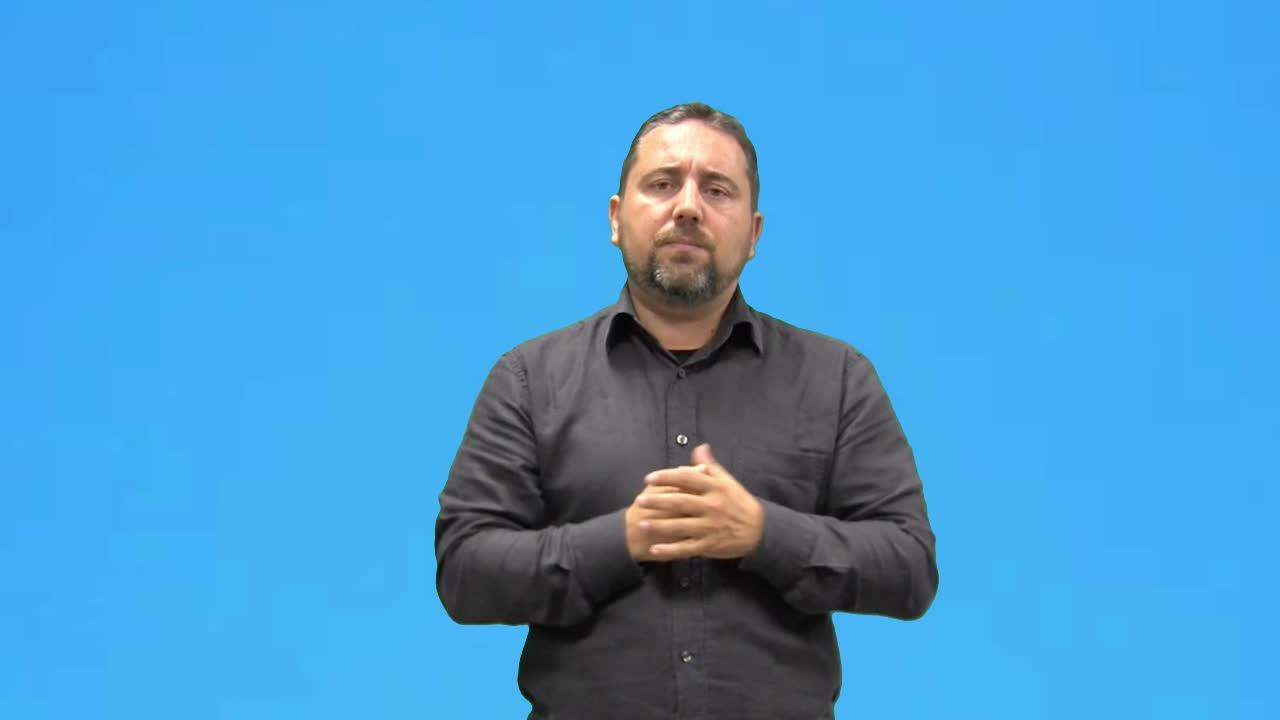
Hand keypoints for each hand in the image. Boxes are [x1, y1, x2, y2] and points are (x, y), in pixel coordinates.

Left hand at [634, 444, 763, 560]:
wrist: (759, 529)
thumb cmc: (739, 502)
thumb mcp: (727, 481)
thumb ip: (710, 466)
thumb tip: (699, 447)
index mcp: (715, 488)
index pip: (687, 479)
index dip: (667, 477)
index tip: (649, 478)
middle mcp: (712, 506)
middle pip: (681, 502)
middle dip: (659, 501)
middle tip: (639, 500)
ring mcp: (710, 527)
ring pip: (681, 526)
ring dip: (660, 526)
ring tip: (642, 524)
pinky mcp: (710, 545)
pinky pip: (687, 548)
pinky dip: (671, 550)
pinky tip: (655, 550)